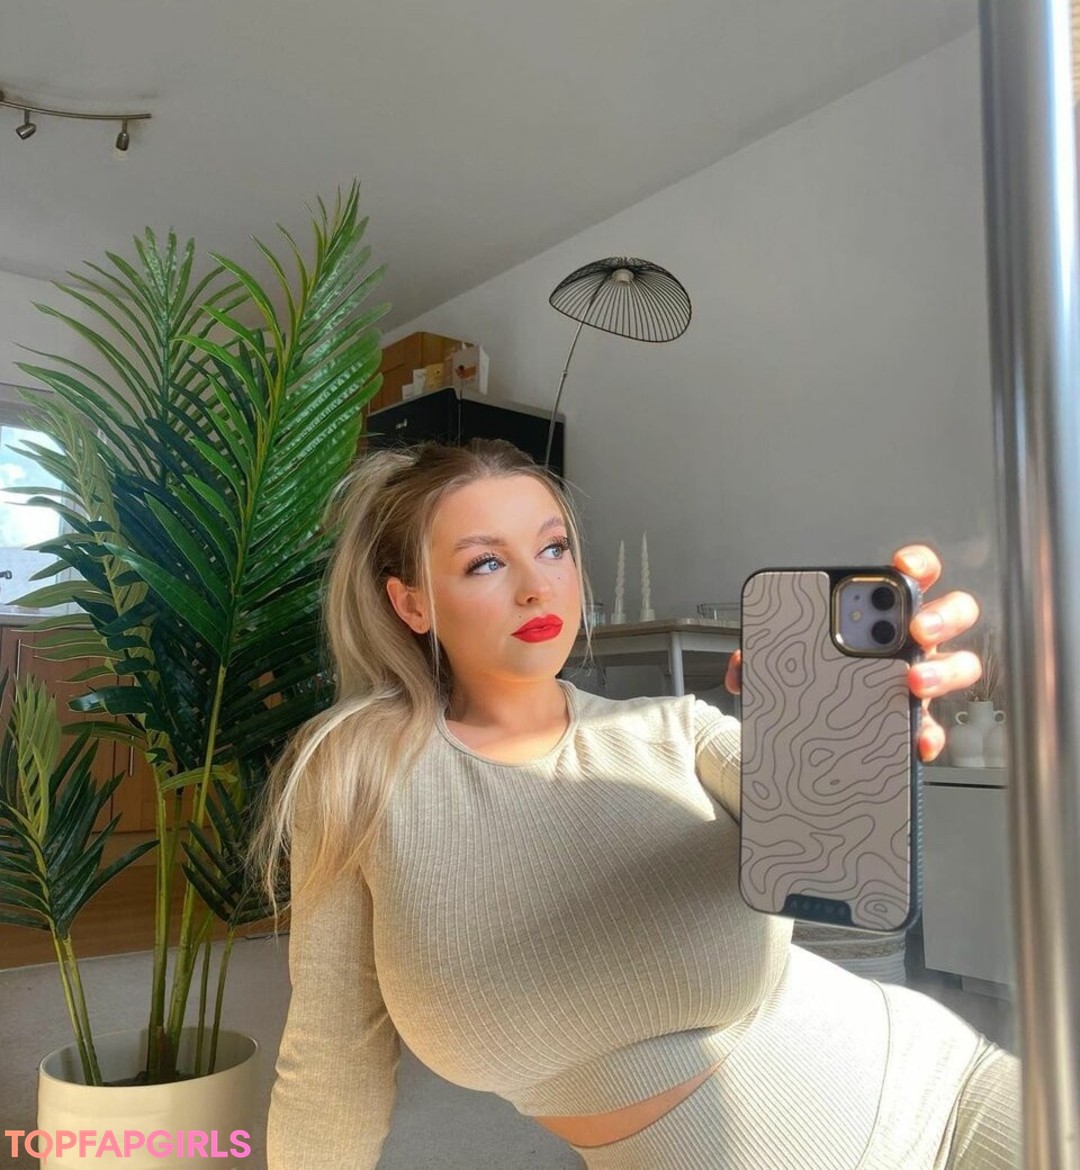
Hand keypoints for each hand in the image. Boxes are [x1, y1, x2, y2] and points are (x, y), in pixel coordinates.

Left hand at [723, 544, 981, 762]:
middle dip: (940, 616)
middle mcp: (911, 644)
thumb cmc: (811, 678)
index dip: (916, 563)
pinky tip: (915, 740)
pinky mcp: (915, 722)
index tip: (903, 566)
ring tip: (914, 682)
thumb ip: (761, 656)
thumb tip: (740, 668)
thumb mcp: (786, 659)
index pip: (912, 576)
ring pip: (959, 667)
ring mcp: (920, 681)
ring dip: (942, 671)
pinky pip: (934, 728)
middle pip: (953, 614)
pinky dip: (927, 735)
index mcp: (881, 616)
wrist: (809, 730)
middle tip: (917, 629)